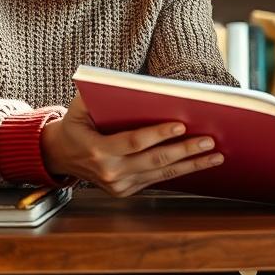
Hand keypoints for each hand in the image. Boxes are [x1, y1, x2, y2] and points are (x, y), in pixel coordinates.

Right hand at [40, 94, 223, 196]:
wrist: (60, 155)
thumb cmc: (76, 123)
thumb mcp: (81, 105)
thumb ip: (102, 94)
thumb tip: (137, 83)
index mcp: (98, 151)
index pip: (134, 142)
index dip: (159, 134)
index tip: (181, 124)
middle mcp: (109, 173)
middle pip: (154, 160)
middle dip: (185, 150)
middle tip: (209, 141)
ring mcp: (118, 186)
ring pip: (161, 174)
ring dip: (191, 165)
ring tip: (214, 156)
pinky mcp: (125, 191)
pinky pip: (157, 180)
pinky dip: (180, 171)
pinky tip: (199, 164)